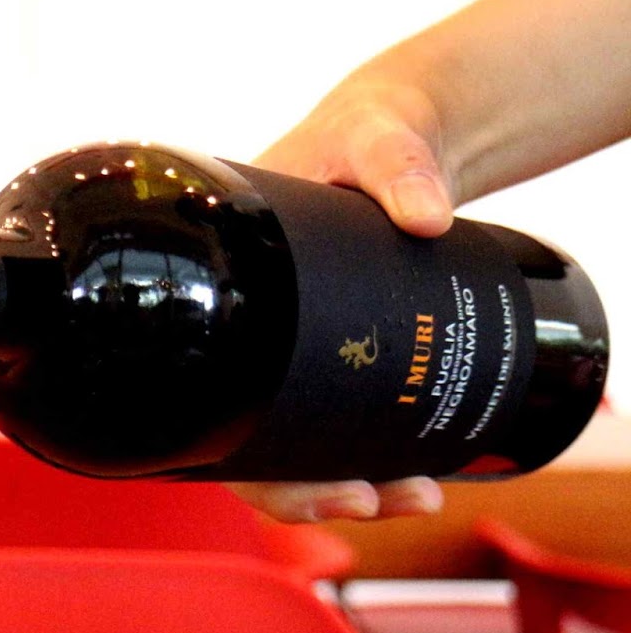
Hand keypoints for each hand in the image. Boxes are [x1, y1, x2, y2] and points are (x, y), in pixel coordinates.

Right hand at [233, 79, 455, 523]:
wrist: (403, 133)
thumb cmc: (364, 130)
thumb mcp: (374, 136)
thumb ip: (396, 162)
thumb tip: (425, 216)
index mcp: (223, 290)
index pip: (207, 406)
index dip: (253, 469)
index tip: (322, 493)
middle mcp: (250, 335)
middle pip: (252, 449)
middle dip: (312, 495)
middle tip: (377, 502)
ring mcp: (292, 348)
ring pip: (295, 446)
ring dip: (349, 486)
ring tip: (415, 497)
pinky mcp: (336, 351)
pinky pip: (336, 421)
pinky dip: (367, 453)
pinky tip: (411, 471)